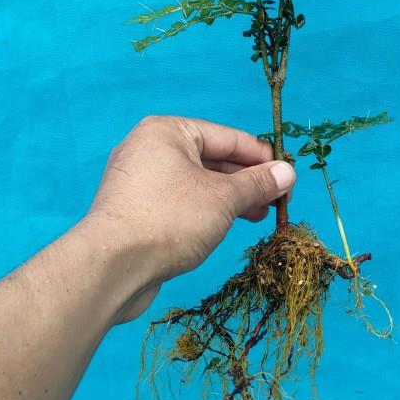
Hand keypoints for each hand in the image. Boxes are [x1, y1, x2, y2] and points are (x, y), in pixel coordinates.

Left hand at [79, 115, 295, 321]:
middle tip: (278, 201)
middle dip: (246, 181)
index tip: (288, 177)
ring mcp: (139, 181)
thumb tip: (288, 173)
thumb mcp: (223, 198)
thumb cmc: (169, 220)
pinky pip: (179, 201)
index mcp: (167, 132)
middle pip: (211, 159)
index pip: (227, 137)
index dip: (262, 157)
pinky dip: (205, 210)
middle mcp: (149, 149)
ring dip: (229, 198)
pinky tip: (226, 226)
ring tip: (259, 216)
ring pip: (196, 183)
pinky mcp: (135, 209)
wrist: (110, 267)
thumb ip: (257, 184)